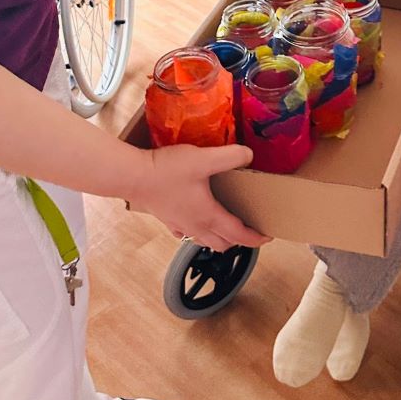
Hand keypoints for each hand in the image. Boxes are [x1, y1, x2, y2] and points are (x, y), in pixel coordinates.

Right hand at [129, 143, 270, 251]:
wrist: (132, 177)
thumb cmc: (168, 170)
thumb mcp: (204, 158)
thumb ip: (230, 156)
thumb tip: (249, 155)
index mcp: (208, 215)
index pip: (237, 234)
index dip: (255, 238)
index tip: (267, 237)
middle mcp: (195, 225)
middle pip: (222, 243)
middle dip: (239, 241)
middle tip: (250, 232)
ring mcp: (179, 224)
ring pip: (204, 240)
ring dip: (219, 238)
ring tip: (227, 227)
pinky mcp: (166, 218)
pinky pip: (186, 233)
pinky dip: (197, 232)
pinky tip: (196, 222)